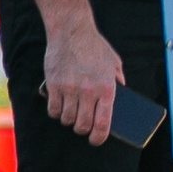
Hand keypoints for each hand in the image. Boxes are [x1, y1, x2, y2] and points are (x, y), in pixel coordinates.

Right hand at [41, 16, 123, 145]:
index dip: (99, 137)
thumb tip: (120, 100)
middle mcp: (88, 92)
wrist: (72, 31)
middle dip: (83, 130)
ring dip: (69, 120)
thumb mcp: (114, 63)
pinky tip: (59, 108)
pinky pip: (52, 109)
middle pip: (82, 125)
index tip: (96, 140)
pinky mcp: (53, 85)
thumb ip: (117, 81)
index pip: (103, 123)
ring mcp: (69, 89)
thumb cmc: (95, 47)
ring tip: (72, 115)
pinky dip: (56, 112)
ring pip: (66, 119)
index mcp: (107, 89)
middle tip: (83, 128)